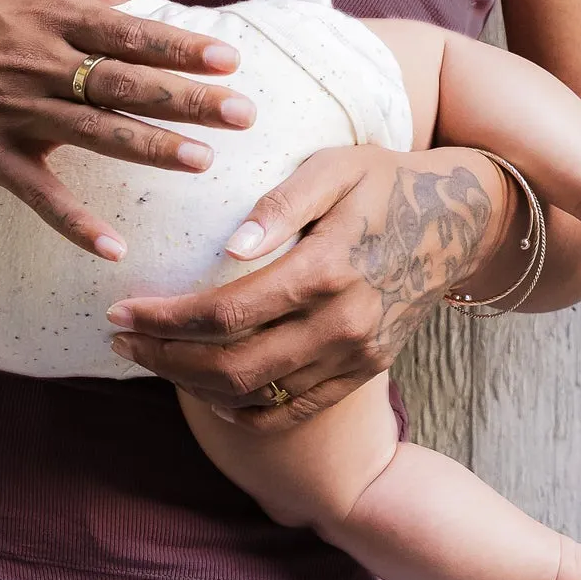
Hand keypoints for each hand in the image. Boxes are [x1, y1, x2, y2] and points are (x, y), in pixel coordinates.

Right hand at [0, 0, 253, 257]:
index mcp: (54, 16)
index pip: (129, 32)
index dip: (180, 46)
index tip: (230, 59)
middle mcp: (39, 62)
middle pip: (122, 82)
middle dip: (184, 98)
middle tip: (242, 113)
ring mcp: (13, 110)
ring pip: (91, 132)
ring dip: (147, 149)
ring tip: (200, 164)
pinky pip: (36, 192)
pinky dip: (72, 222)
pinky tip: (113, 248)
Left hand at [106, 144, 513, 426]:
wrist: (460, 220)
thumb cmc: (384, 180)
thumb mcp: (334, 167)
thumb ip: (280, 203)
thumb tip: (229, 246)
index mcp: (328, 268)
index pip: (227, 313)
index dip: (165, 319)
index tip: (120, 310)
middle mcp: (344, 323)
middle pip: (234, 367)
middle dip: (164, 358)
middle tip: (120, 339)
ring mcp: (357, 355)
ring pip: (258, 398)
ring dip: (192, 386)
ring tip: (150, 358)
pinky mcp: (365, 372)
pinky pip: (292, 411)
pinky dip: (241, 411)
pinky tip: (206, 390)